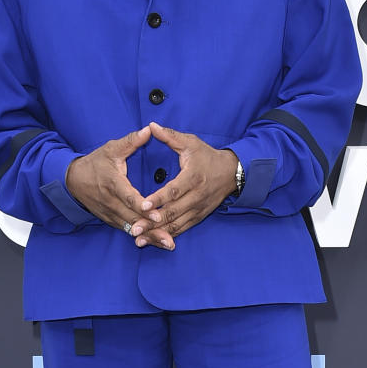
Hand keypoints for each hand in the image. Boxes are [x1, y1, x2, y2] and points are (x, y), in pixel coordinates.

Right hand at [65, 127, 172, 246]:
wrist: (73, 180)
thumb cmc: (95, 163)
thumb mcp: (111, 149)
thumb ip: (131, 141)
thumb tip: (149, 130)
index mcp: (113, 183)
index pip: (129, 198)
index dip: (143, 207)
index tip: (157, 214)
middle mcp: (111, 202)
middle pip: (133, 219)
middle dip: (152, 229)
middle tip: (170, 238)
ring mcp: (110, 213)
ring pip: (131, 228)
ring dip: (149, 237)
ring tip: (168, 244)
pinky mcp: (111, 220)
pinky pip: (128, 230)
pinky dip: (142, 237)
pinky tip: (157, 242)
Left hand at [133, 121, 238, 248]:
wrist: (231, 172)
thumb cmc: (207, 156)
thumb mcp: (191, 143)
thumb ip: (170, 136)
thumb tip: (151, 126)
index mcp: (193, 177)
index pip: (174, 190)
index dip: (158, 199)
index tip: (142, 205)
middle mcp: (196, 196)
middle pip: (173, 212)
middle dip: (152, 222)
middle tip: (134, 229)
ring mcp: (198, 208)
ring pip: (176, 224)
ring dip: (157, 233)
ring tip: (139, 240)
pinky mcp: (198, 216)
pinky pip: (182, 229)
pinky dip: (167, 236)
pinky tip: (153, 241)